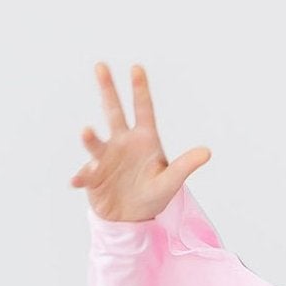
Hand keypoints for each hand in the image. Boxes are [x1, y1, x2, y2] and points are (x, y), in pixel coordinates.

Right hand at [70, 62, 212, 223]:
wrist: (131, 218)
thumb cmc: (154, 195)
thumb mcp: (171, 182)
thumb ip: (186, 166)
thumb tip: (207, 152)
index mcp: (143, 140)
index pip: (143, 110)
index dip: (140, 89)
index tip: (137, 68)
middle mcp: (122, 142)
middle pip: (114, 111)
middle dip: (108, 89)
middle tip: (101, 66)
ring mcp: (105, 158)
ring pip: (95, 143)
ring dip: (90, 138)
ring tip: (86, 132)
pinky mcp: (93, 177)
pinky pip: (85, 174)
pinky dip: (82, 177)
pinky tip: (78, 181)